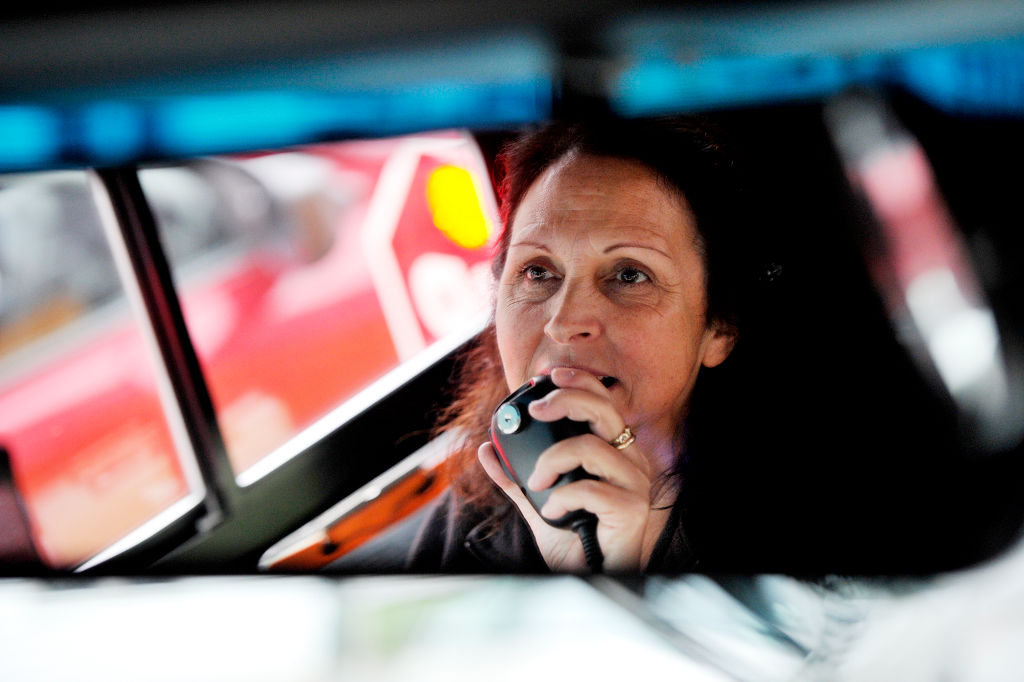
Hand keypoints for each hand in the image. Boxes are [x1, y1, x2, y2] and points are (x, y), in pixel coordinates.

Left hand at [478, 367, 671, 572]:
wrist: (586, 579)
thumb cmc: (572, 540)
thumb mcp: (537, 501)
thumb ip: (514, 476)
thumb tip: (486, 450)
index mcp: (614, 451)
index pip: (604, 401)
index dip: (579, 380)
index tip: (547, 376)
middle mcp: (631, 461)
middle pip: (604, 409)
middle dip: (565, 399)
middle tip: (533, 410)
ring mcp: (636, 484)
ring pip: (591, 447)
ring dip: (553, 459)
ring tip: (537, 481)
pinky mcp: (632, 509)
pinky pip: (591, 489)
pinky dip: (562, 498)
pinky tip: (552, 512)